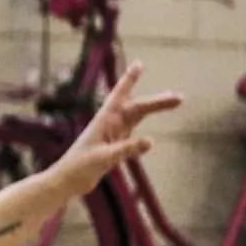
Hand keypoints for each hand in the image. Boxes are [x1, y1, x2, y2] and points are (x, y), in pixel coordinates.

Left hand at [50, 62, 179, 199]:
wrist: (66, 182)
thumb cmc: (79, 168)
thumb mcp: (104, 158)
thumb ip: (126, 149)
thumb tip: (151, 141)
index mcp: (104, 121)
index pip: (119, 95)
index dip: (129, 80)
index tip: (139, 64)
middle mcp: (109, 125)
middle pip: (137, 107)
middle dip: (157, 101)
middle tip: (179, 97)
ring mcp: (112, 136)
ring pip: (137, 118)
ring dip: (154, 110)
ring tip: (175, 103)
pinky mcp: (113, 148)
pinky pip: (132, 137)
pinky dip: (141, 136)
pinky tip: (149, 141)